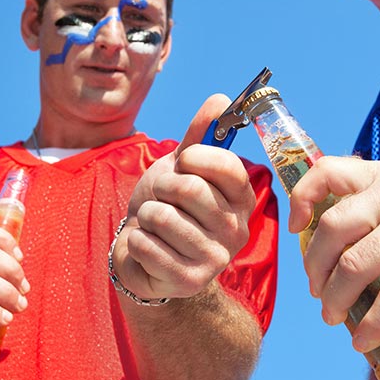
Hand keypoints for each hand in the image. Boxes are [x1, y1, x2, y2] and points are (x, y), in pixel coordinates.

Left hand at [114, 94, 255, 300]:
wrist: (147, 259)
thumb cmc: (168, 207)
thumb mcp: (183, 168)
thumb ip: (200, 135)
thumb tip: (220, 99)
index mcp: (243, 199)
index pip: (228, 167)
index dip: (195, 158)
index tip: (183, 162)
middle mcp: (237, 230)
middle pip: (190, 190)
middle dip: (161, 186)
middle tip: (161, 196)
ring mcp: (215, 259)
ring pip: (162, 216)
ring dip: (146, 214)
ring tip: (153, 223)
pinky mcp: (189, 280)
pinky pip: (146, 244)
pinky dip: (136, 238)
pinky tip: (147, 246)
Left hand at [288, 156, 379, 351]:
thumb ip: (376, 202)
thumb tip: (332, 237)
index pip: (326, 172)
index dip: (301, 199)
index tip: (296, 231)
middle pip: (332, 230)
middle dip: (315, 268)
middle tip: (318, 291)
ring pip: (354, 267)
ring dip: (335, 300)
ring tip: (333, 318)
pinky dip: (371, 325)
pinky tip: (363, 340)